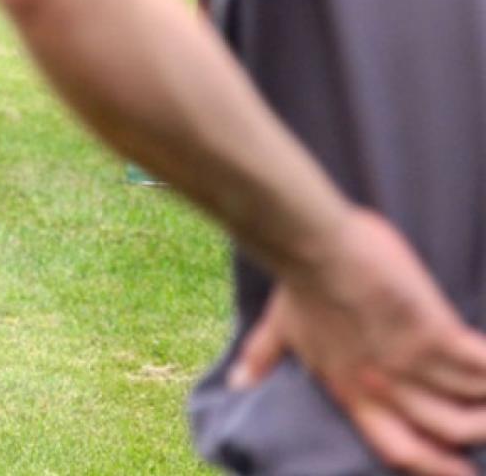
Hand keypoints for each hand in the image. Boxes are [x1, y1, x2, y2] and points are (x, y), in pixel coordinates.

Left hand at [228, 209, 485, 474]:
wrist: (313, 247)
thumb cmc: (298, 282)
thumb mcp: (279, 328)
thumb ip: (263, 357)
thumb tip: (237, 382)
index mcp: (348, 389)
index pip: (395, 447)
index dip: (432, 468)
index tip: (461, 474)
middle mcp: (382, 386)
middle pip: (442, 433)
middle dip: (473, 438)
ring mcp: (410, 362)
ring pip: (469, 403)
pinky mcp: (433, 332)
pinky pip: (481, 365)